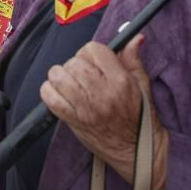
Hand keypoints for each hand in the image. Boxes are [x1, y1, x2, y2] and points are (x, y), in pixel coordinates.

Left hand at [40, 36, 168, 189]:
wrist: (136, 151)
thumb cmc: (139, 117)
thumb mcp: (142, 85)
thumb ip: (133, 59)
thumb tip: (134, 38)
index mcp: (120, 80)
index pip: (93, 49)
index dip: (89, 52)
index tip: (92, 60)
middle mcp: (102, 92)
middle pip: (74, 61)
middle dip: (75, 64)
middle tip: (82, 74)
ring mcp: (86, 107)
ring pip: (58, 76)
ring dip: (60, 76)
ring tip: (70, 82)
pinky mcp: (73, 120)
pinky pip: (49, 97)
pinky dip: (48, 91)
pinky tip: (58, 93)